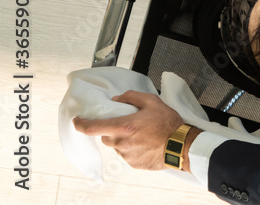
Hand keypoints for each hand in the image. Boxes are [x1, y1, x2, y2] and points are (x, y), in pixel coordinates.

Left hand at [72, 91, 189, 171]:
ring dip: (123, 139)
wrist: (181, 145)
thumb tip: (118, 98)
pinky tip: (146, 143)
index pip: (93, 128)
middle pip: (106, 136)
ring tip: (142, 134)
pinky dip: (132, 148)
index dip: (81, 124)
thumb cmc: (168, 124)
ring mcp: (127, 155)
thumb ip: (132, 96)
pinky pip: (126, 154)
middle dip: (112, 129)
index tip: (77, 121)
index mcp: (124, 127)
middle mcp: (122, 142)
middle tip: (128, 124)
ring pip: (116, 145)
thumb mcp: (153, 102)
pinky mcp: (133, 163)